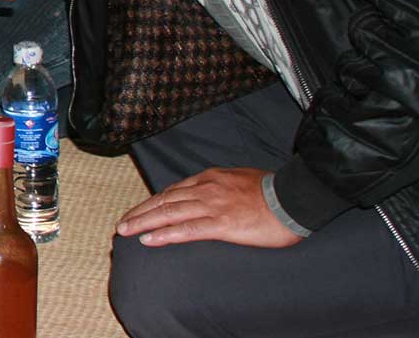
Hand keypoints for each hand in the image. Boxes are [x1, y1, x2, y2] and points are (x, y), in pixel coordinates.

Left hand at [116, 167, 302, 248]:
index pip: (173, 191)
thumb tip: (213, 192)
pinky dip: (165, 234)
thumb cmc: (275, 191)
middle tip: (123, 224)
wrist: (296, 197)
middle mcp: (206, 189)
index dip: (154, 202)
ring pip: (169, 213)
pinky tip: (149, 240)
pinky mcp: (222, 224)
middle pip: (164, 200)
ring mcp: (212, 206)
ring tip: (126, 231)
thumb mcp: (241, 179)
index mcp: (210, 178)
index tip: (140, 211)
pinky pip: (187, 230)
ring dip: (144, 222)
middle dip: (141, 212)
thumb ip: (222, 185)